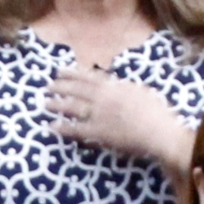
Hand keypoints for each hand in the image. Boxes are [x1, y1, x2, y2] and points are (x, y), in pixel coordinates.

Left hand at [46, 63, 187, 171]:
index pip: (88, 77)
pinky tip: (52, 126)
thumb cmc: (156, 112)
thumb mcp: (139, 91)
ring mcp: (99, 114)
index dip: (72, 73)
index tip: (60, 71)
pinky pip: (76, 129)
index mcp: (114, 86)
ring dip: (57, 104)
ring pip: (73, 106)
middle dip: (61, 86)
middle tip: (48, 85)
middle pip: (77, 89)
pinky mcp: (98, 132)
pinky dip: (63, 127)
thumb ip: (123, 87)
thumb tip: (113, 84)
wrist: (158, 131)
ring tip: (45, 103)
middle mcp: (104, 97)